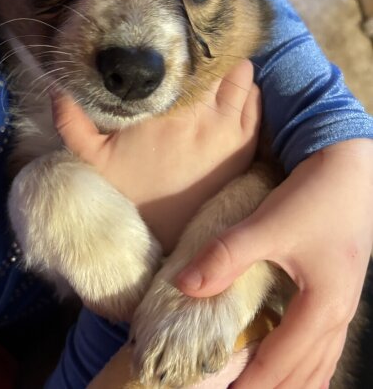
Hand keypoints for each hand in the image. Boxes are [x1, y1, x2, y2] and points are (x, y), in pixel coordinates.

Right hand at [52, 60, 260, 253]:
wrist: (166, 230)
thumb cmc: (129, 191)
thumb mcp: (92, 159)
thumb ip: (70, 122)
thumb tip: (55, 86)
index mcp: (165, 112)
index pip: (185, 57)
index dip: (181, 41)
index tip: (171, 38)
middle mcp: (203, 115)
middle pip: (216, 59)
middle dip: (206, 50)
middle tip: (192, 50)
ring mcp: (229, 128)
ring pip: (240, 74)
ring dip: (227, 66)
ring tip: (210, 67)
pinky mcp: (245, 143)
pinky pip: (254, 98)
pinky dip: (243, 87)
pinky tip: (227, 89)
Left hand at [177, 139, 372, 388]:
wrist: (351, 168)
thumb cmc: (313, 198)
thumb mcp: (267, 226)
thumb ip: (226, 257)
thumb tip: (184, 286)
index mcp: (323, 307)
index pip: (283, 361)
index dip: (254, 383)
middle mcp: (340, 315)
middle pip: (307, 371)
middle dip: (274, 388)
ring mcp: (345, 304)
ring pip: (321, 361)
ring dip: (294, 380)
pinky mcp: (340, 290)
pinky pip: (326, 343)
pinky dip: (308, 362)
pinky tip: (296, 363)